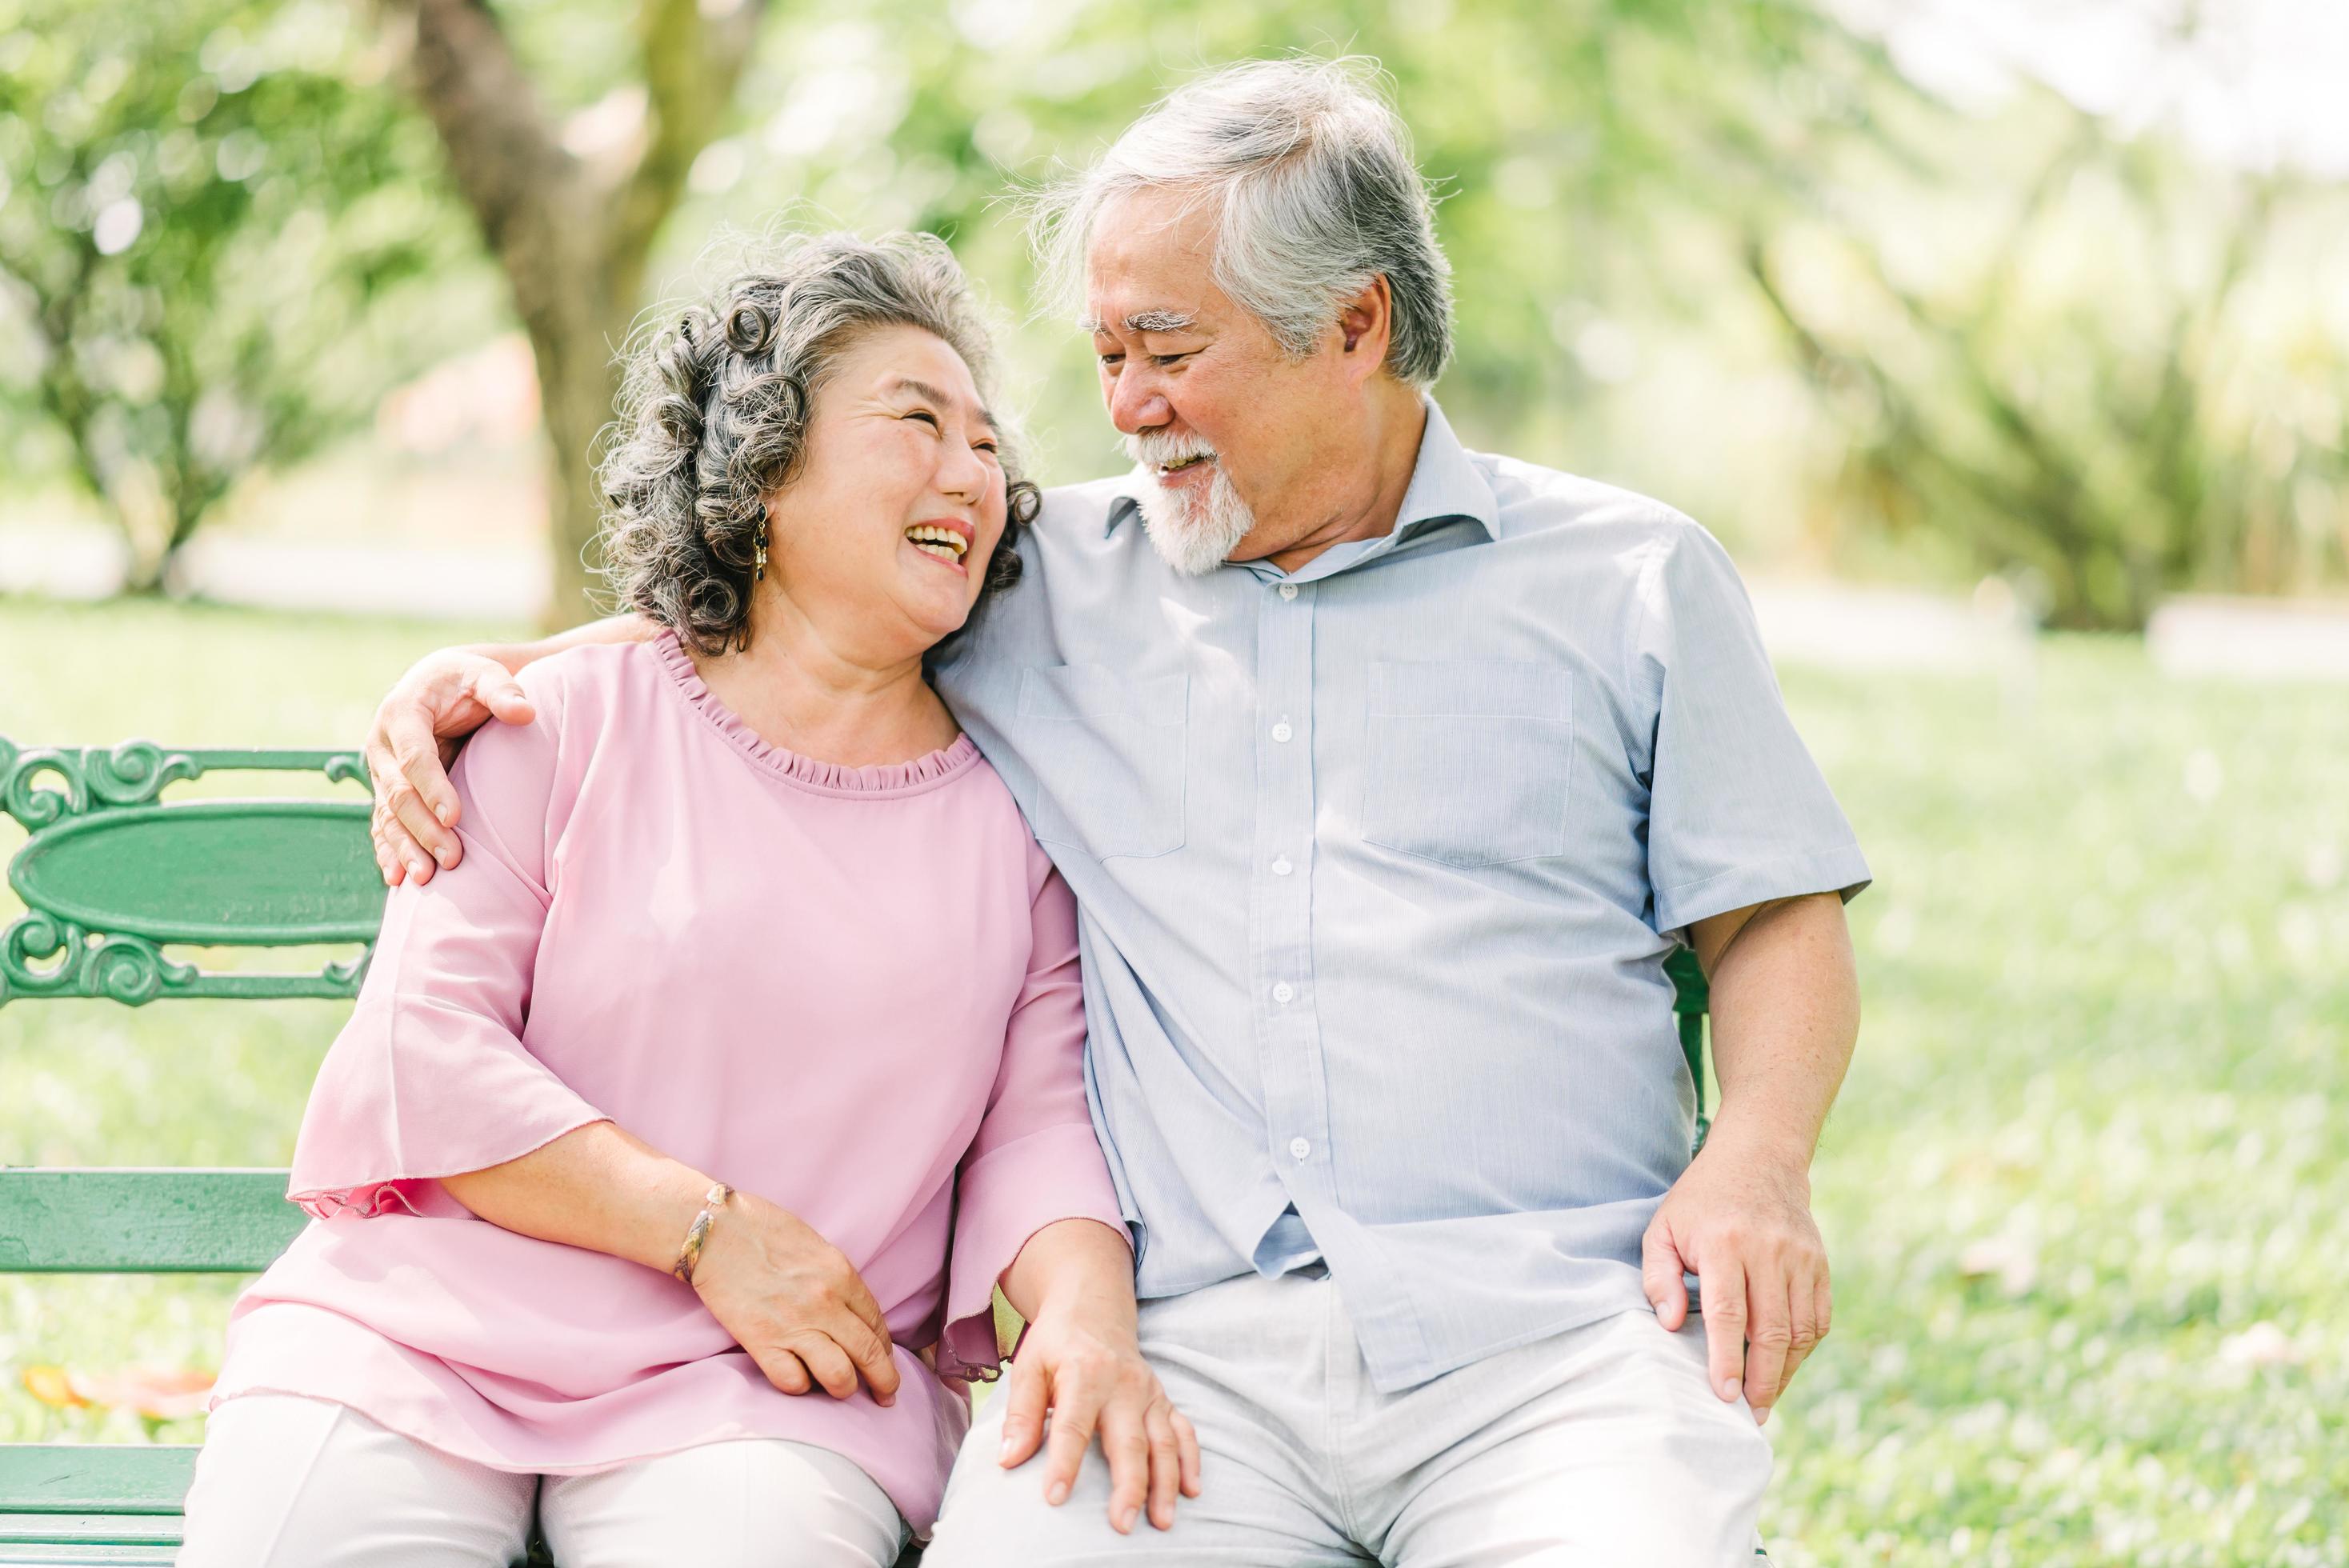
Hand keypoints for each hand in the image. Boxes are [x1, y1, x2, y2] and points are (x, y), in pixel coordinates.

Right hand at [365, 648, 533, 885]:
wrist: (441, 683)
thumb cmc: (467, 680)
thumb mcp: (485, 674)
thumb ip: (503, 690)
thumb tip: (525, 712)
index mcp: (401, 713)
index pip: (414, 756)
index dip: (432, 787)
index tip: (455, 818)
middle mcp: (382, 744)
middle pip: (399, 793)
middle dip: (423, 829)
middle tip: (452, 859)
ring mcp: (381, 770)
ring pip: (388, 814)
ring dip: (404, 848)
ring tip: (424, 878)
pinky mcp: (387, 789)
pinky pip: (383, 822)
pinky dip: (388, 849)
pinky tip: (395, 878)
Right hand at [690, 1190, 902, 1405]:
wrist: (715, 1231)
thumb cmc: (763, 1230)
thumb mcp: (816, 1247)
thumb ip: (837, 1281)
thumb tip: (851, 1313)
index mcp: (842, 1275)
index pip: (878, 1323)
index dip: (885, 1348)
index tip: (885, 1360)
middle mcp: (825, 1303)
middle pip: (871, 1354)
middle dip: (885, 1382)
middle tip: (887, 1397)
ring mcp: (794, 1325)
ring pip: (839, 1377)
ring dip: (845, 1389)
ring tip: (842, 1391)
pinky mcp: (761, 1343)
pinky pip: (793, 1382)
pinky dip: (801, 1387)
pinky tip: (798, 1378)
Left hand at [995, 1285, 1200, 1532]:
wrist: (1094, 1307)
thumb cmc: (1056, 1343)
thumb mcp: (1028, 1368)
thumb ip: (1020, 1414)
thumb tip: (1008, 1460)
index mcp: (1083, 1374)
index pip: (1073, 1426)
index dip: (1064, 1463)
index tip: (1055, 1498)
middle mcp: (1122, 1384)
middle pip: (1129, 1441)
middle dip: (1129, 1485)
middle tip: (1122, 1524)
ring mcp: (1148, 1392)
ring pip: (1164, 1441)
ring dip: (1166, 1483)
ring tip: (1162, 1521)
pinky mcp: (1163, 1399)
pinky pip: (1183, 1430)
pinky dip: (1191, 1460)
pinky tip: (1192, 1489)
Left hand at [1641, 1130, 1828, 1425]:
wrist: (1758, 1159)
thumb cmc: (1700, 1202)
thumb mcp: (1663, 1228)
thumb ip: (1659, 1277)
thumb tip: (1671, 1325)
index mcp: (1724, 1243)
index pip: (1729, 1314)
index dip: (1727, 1359)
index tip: (1723, 1395)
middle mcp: (1768, 1251)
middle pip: (1770, 1331)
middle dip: (1761, 1380)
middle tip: (1749, 1414)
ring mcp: (1800, 1258)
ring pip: (1799, 1330)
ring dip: (1784, 1371)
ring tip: (1765, 1399)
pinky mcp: (1819, 1264)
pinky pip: (1818, 1318)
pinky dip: (1804, 1349)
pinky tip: (1785, 1366)